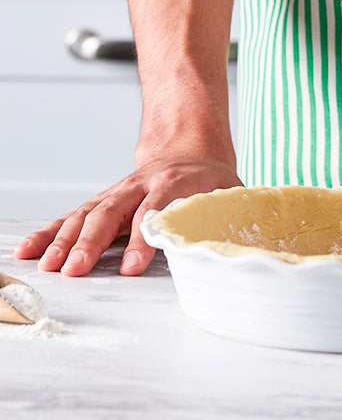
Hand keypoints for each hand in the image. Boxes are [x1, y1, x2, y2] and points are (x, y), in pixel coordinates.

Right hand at [14, 155, 241, 276]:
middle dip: (92, 242)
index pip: (155, 211)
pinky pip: (72, 216)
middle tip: (77, 270)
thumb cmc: (210, 180)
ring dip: (66, 240)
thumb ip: (229, 216)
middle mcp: (140, 185)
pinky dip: (49, 232)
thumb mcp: (230, 192)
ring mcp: (118, 192)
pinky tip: (30, 249)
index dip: (142, 239)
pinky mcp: (102, 202)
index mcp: (175, 182)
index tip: (131, 268)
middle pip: (112, 212)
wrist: (190, 149)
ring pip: (87, 214)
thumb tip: (234, 248)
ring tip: (51, 266)